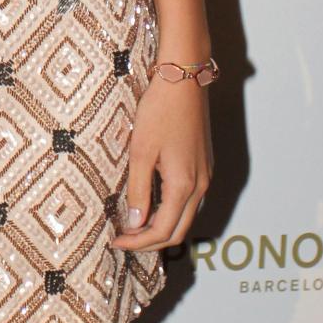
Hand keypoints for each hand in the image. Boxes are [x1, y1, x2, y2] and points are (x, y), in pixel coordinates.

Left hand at [112, 73, 211, 251]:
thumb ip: (138, 190)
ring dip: (162, 227)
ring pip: (186, 216)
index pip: (164, 231)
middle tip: (124, 240)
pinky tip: (152, 204)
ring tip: (134, 225)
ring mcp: (205, 176)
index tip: (117, 242)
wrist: (184, 80)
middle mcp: (201, 186)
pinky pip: (190, 200)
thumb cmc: (159, 111)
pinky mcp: (204, 166)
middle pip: (178, 230)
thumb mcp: (141, 151)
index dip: (139, 242)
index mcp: (184, 186)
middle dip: (151, 241)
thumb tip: (135, 223)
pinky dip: (171, 211)